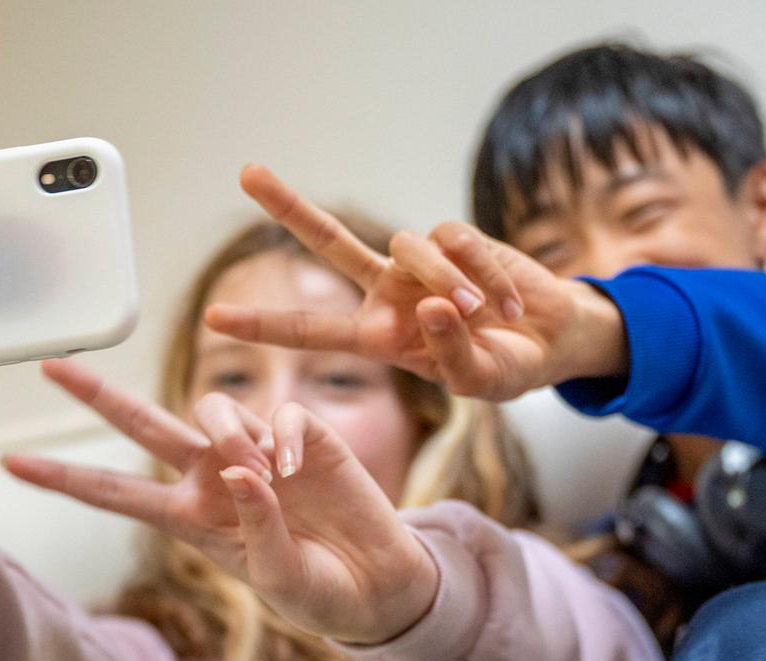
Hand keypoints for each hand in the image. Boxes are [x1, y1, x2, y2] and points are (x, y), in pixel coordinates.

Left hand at [2, 358, 439, 644]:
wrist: (378, 588)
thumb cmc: (319, 594)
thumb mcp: (278, 579)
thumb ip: (254, 527)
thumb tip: (237, 471)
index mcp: (191, 518)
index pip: (115, 494)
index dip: (65, 479)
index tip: (11, 465)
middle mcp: (212, 477)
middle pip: (144, 425)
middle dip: (98, 396)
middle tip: (50, 367)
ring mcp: (254, 452)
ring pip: (211, 408)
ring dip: (226, 433)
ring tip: (258, 473)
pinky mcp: (301, 436)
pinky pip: (275, 415)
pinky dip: (277, 437)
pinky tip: (291, 469)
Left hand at [200, 165, 626, 400]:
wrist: (553, 341)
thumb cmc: (506, 368)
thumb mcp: (479, 382)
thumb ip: (452, 353)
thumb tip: (432, 305)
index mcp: (378, 337)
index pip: (310, 332)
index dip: (263, 326)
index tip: (212, 320)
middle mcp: (389, 293)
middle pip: (329, 243)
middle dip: (289, 207)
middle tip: (246, 172)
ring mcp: (420, 263)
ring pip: (410, 246)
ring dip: (451, 281)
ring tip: (487, 316)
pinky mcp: (457, 238)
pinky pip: (459, 241)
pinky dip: (487, 272)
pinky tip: (509, 304)